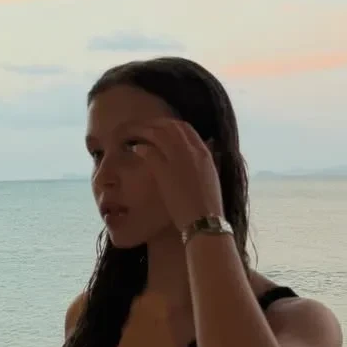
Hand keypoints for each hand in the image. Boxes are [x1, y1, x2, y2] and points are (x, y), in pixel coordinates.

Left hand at [131, 118, 224, 233]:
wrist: (204, 222)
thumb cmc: (208, 205)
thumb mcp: (213, 176)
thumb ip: (212, 159)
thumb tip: (213, 143)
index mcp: (204, 153)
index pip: (185, 128)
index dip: (170, 125)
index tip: (159, 128)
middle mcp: (191, 151)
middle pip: (169, 126)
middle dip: (154, 124)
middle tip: (142, 129)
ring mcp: (178, 159)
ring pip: (158, 134)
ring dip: (144, 132)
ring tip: (132, 135)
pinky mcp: (164, 171)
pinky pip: (149, 151)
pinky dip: (141, 148)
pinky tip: (134, 149)